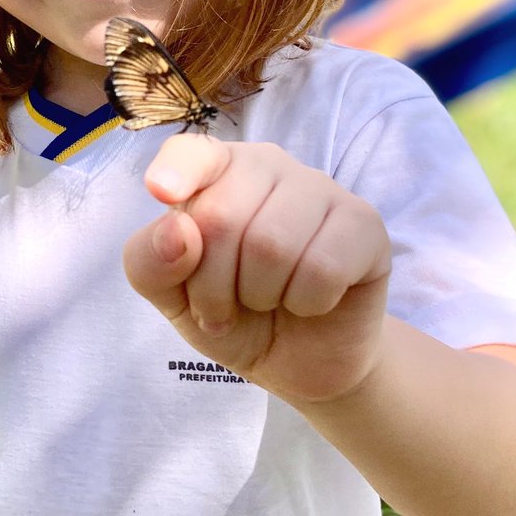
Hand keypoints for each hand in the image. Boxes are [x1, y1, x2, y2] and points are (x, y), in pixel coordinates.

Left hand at [123, 135, 391, 404]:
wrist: (300, 362)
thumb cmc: (232, 313)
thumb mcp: (173, 298)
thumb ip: (151, 263)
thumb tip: (176, 231)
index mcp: (217, 171)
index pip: (192, 153)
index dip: (176, 171)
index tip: (162, 193)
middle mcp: (269, 165)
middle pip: (222, 217)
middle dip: (213, 284)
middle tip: (224, 305)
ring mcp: (321, 189)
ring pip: (273, 244)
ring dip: (260, 295)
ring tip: (267, 301)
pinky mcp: (364, 223)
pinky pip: (323, 267)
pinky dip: (307, 302)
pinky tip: (310, 301)